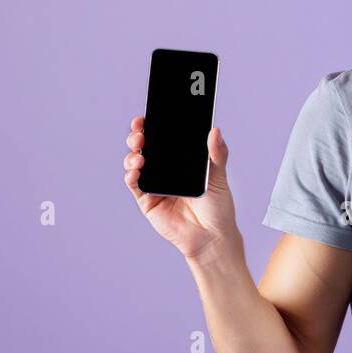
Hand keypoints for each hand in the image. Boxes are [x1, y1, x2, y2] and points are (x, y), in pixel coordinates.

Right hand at [123, 115, 242, 261]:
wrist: (212, 237)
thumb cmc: (217, 208)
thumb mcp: (219, 177)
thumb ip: (217, 154)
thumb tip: (215, 130)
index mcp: (181, 161)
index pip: (165, 139)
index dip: (155, 126)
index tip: (150, 115)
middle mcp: (165, 170)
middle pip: (146, 147)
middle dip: (138, 135)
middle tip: (140, 130)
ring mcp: (155, 185)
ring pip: (135, 163)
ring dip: (133, 154)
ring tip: (141, 153)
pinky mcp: (147, 201)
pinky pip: (134, 185)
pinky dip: (132, 175)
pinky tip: (136, 170)